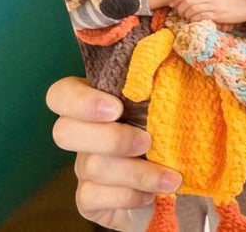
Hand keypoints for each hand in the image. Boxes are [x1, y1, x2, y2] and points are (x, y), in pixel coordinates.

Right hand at [47, 77, 181, 230]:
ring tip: (171, 178)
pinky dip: (128, 196)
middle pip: (64, 132)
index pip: (62, 94)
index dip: (80, 101)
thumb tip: (169, 46)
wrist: (184, 183)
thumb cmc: (179, 135)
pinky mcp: (89, 200)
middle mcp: (85, 134)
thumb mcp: (176, 103)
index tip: (116, 108)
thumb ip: (166, 78)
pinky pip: (93, 197)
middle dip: (110, 138)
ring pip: (91, 166)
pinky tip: (153, 195)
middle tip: (146, 142)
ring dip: (136, 173)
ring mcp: (84, 168)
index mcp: (100, 103)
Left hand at [169, 0, 245, 35]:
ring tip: (185, 18)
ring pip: (193, 9)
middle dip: (179, 7)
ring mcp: (215, 6)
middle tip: (178, 13)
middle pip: (188, 0)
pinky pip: (201, 16)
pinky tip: (193, 21)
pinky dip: (194, 19)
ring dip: (186, 15)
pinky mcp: (219, 15)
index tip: (172, 4)